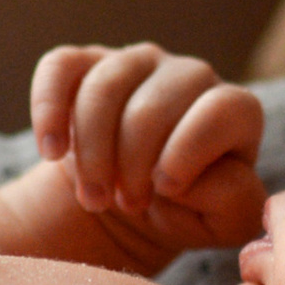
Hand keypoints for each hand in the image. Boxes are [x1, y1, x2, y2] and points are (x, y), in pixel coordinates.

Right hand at [29, 42, 265, 268]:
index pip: (224, 108)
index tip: (165, 189)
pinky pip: (61, 67)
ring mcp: (136, 63)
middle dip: (132, 164)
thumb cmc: (182, 209)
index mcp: (233, 109)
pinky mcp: (86, 63)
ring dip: (91, 151)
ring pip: (106, 87)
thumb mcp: (222, 221)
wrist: (123, 202)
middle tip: (125, 205)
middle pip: (154, 105)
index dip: (192, 149)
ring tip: (92, 196)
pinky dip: (49, 109)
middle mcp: (189, 75)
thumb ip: (235, 202)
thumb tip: (203, 178)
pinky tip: (51, 152)